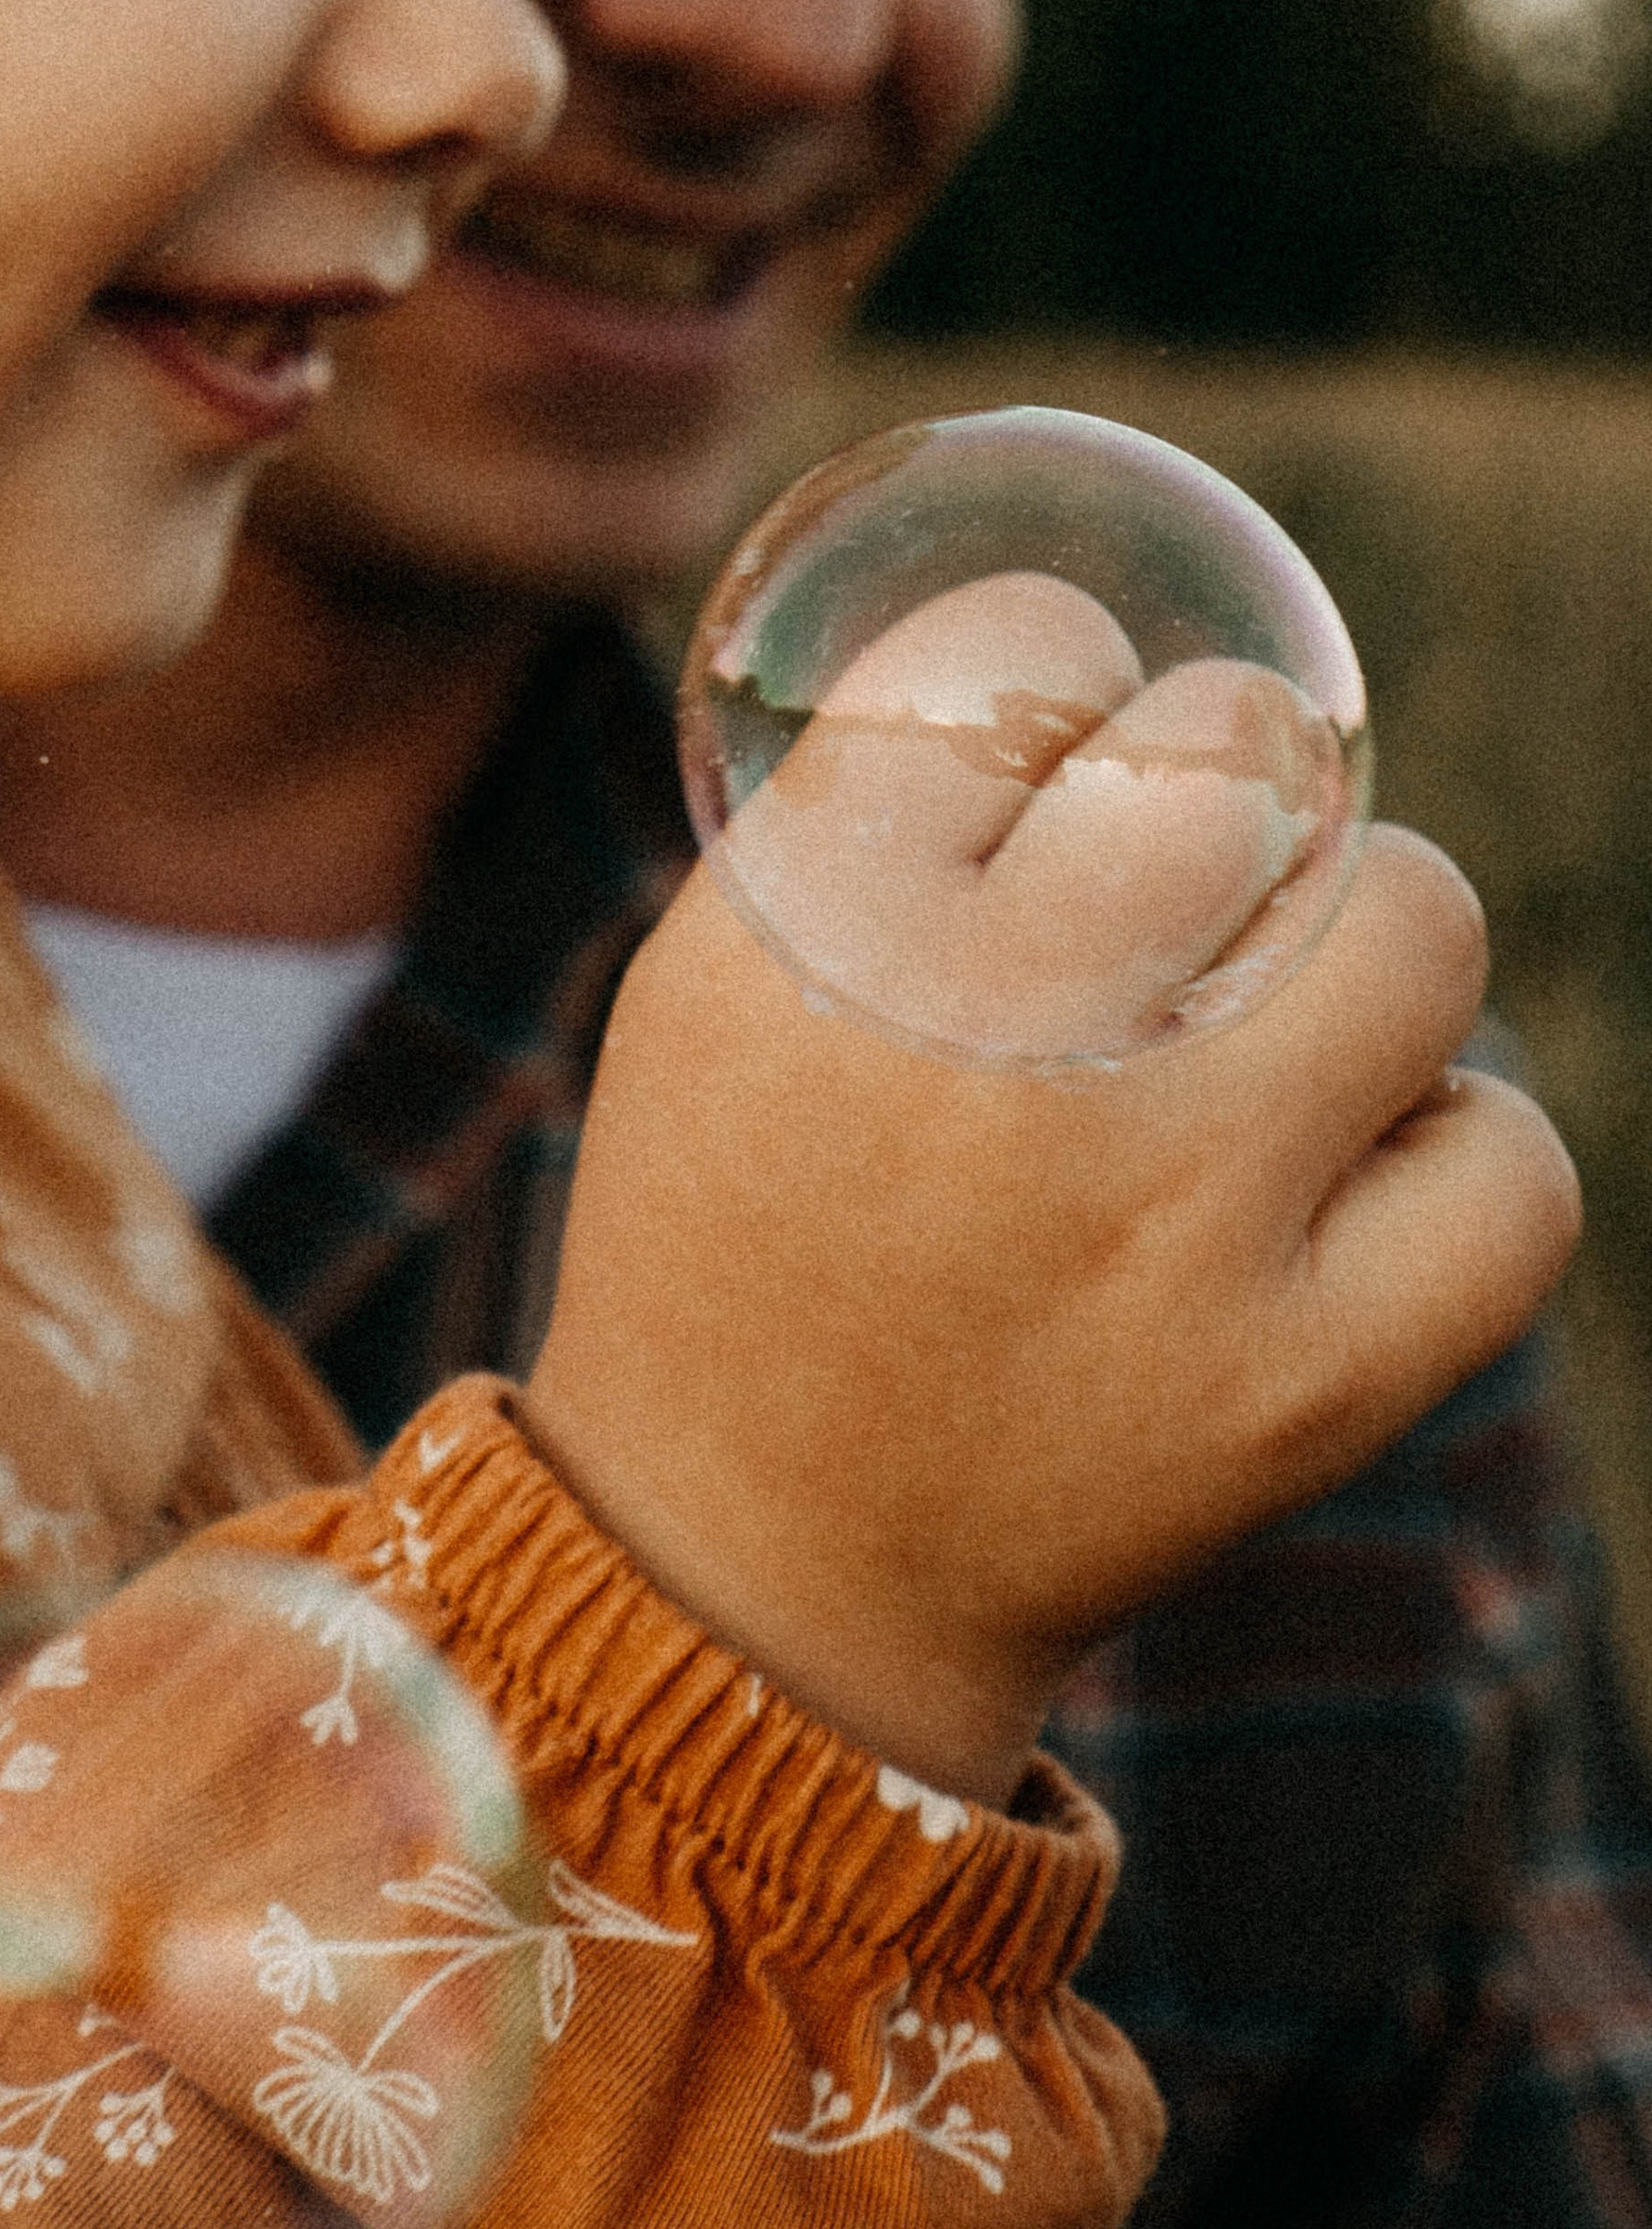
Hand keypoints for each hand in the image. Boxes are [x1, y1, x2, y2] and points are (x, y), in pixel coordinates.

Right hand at [524, 577, 1578, 1807]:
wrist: (756, 1578)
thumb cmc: (746, 1225)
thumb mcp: (718, 977)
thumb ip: (885, 814)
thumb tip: (1122, 675)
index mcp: (818, 931)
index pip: (1018, 650)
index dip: (1049, 674)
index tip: (1042, 754)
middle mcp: (998, 1051)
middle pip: (1237, 750)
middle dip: (1223, 775)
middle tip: (1183, 863)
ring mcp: (1170, 1216)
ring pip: (1416, 919)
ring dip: (1364, 935)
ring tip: (1282, 1012)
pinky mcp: (1305, 1383)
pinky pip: (1511, 1164)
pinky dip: (1450, 1146)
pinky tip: (1343, 1173)